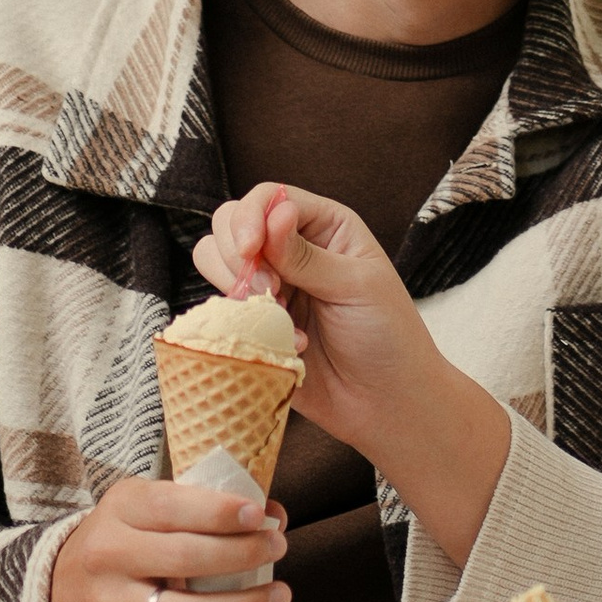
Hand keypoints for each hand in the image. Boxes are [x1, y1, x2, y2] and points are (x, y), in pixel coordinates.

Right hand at [46, 474, 288, 601]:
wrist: (55, 595)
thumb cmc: (120, 541)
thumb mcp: (143, 507)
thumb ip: (200, 506)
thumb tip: (272, 513)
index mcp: (122, 509)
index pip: (173, 506)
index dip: (219, 511)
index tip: (260, 515)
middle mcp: (112, 556)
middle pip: (186, 558)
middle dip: (241, 554)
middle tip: (278, 547)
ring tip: (279, 595)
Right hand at [194, 183, 511, 567]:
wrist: (384, 403)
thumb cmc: (387, 337)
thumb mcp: (356, 287)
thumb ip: (307, 255)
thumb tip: (274, 212)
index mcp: (324, 225)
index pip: (269, 197)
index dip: (250, 217)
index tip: (251, 251)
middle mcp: (291, 247)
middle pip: (230, 222)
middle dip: (238, 255)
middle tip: (269, 291)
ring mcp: (269, 285)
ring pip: (214, 260)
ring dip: (236, 287)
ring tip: (278, 315)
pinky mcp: (254, 323)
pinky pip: (220, 308)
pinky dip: (240, 323)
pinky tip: (287, 345)